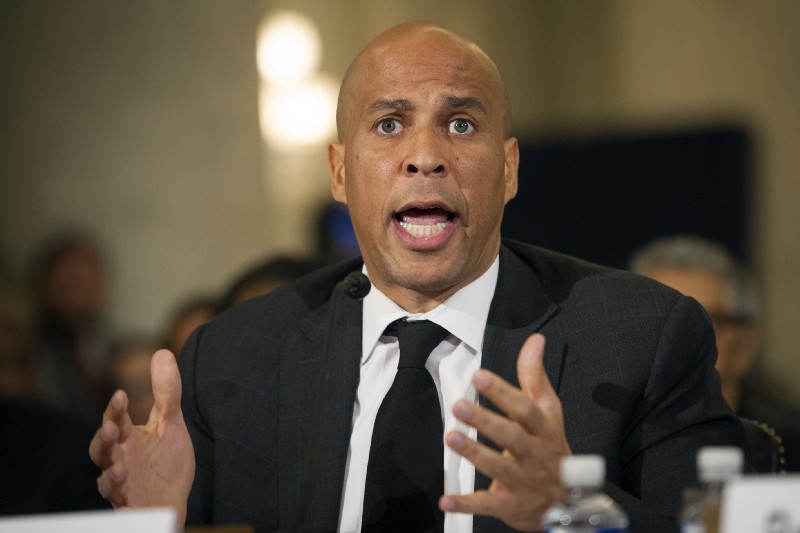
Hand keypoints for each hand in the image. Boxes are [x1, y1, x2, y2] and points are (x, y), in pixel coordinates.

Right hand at [89, 349, 194, 523]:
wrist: (173, 502)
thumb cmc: (166, 462)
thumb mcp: (170, 424)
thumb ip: (166, 393)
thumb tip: (162, 352)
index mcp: (127, 439)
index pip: (116, 419)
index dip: (116, 408)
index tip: (122, 394)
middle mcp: (118, 461)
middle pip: (102, 450)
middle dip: (104, 439)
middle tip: (112, 427)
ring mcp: (122, 487)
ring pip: (106, 482)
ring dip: (110, 474)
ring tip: (119, 466)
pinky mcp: (130, 509)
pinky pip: (120, 510)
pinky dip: (123, 504)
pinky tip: (128, 499)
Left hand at [440, 333, 570, 530]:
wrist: (566, 502)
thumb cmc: (551, 448)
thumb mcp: (548, 412)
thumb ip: (535, 377)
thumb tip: (535, 340)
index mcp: (543, 429)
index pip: (525, 409)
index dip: (503, 392)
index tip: (479, 376)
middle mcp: (534, 455)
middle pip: (511, 437)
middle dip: (485, 421)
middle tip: (459, 406)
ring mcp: (522, 482)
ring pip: (498, 468)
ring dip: (474, 454)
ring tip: (450, 437)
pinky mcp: (509, 505)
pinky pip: (486, 504)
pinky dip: (465, 504)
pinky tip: (445, 499)